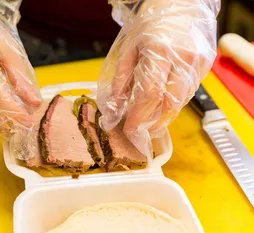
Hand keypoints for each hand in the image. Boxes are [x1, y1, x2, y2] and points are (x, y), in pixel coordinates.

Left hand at [98, 0, 218, 154]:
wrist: (184, 2)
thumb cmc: (152, 21)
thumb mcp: (130, 46)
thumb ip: (122, 77)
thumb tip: (116, 104)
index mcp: (159, 52)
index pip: (149, 95)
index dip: (139, 117)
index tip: (131, 129)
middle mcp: (182, 60)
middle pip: (169, 104)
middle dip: (154, 123)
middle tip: (142, 131)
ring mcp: (197, 63)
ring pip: (181, 102)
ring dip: (164, 115)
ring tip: (151, 121)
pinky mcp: (205, 66)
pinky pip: (189, 93)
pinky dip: (174, 103)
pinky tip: (164, 105)